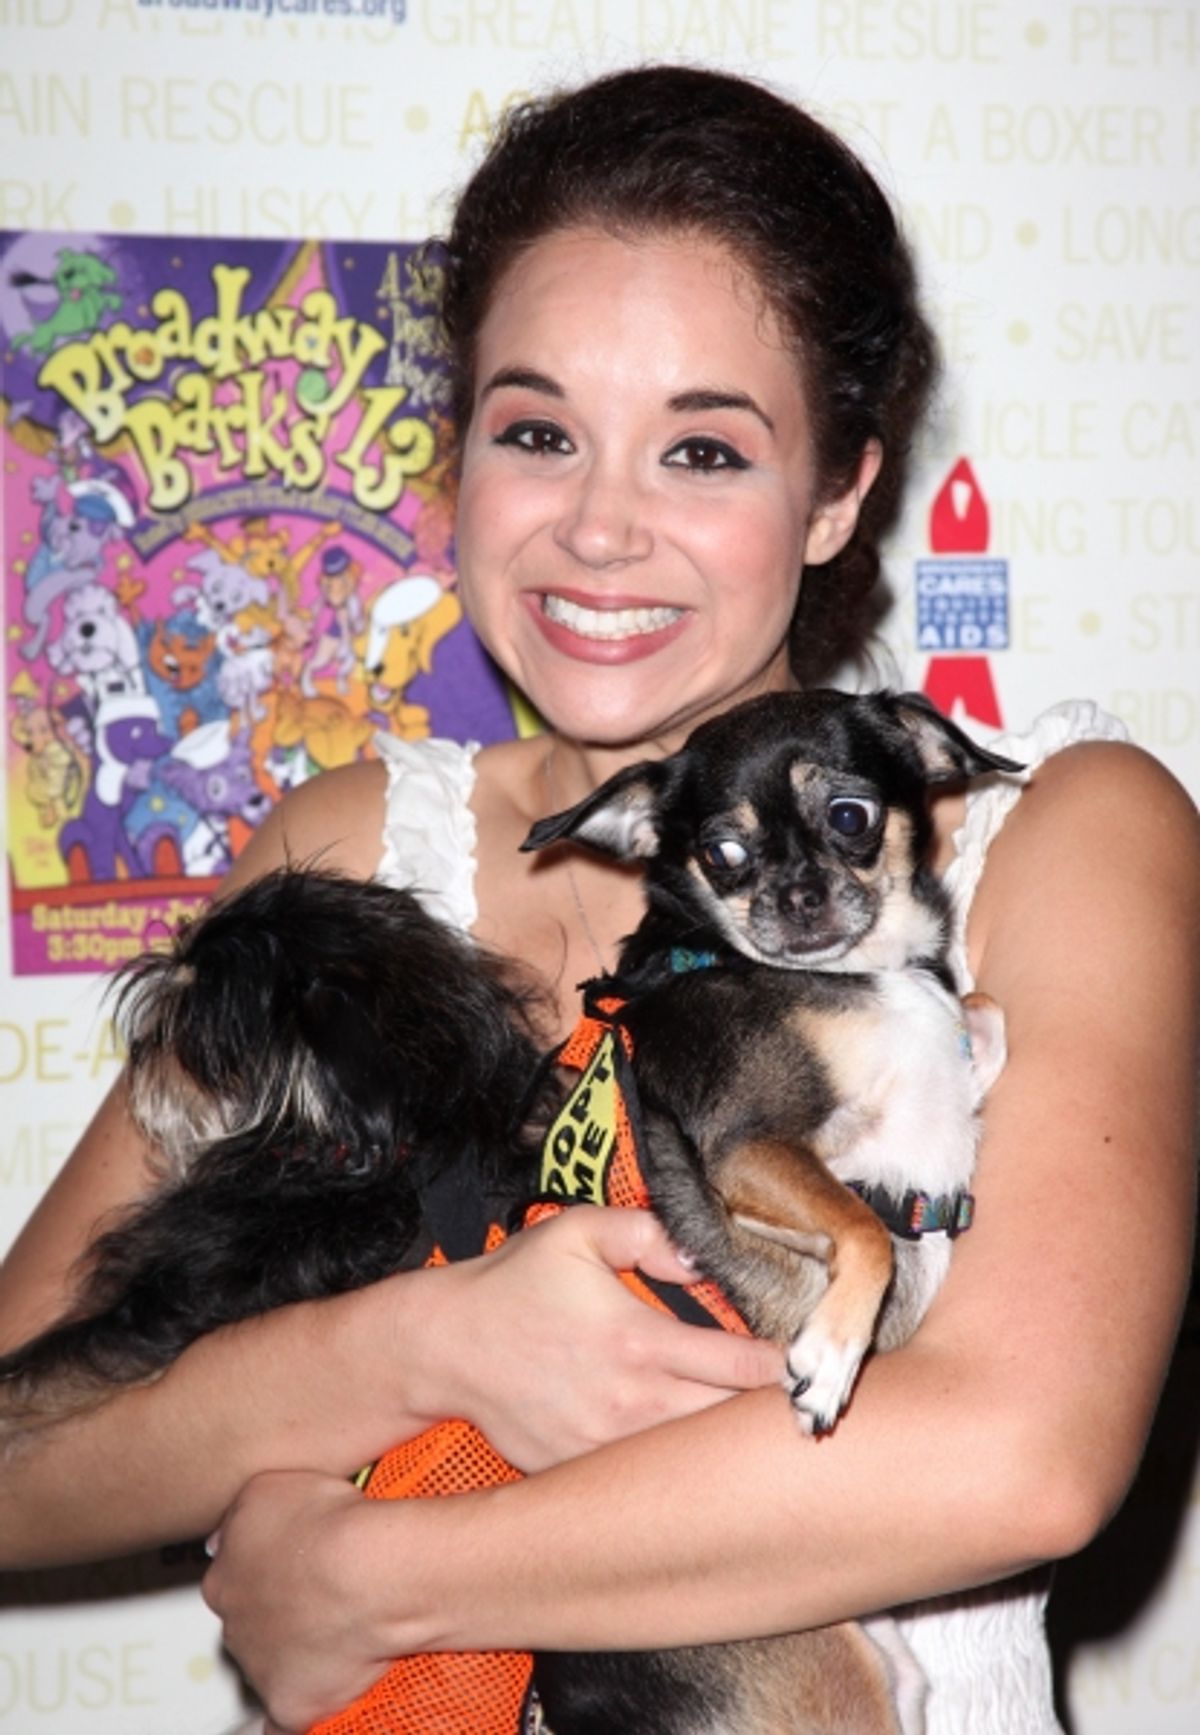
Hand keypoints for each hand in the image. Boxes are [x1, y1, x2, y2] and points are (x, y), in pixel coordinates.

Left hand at [203, 1470, 389, 1732]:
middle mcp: (234, 1622)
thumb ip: (242, 1512)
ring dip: (295, 1653)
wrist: (364, 1572)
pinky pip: (285, 1721)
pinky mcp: (289, 1705)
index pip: (231, 1578)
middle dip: (277, 1612)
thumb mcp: (269, 1486)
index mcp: (225, 1574)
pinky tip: (317, 1697)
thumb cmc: (328, 1523)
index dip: (264, 1570)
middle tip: (318, 1595)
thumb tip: (227, 1531)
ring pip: (269, 1665)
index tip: (289, 1565)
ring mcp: (259, 1667)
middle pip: (249, 1621)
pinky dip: (299, 1712)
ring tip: (337, 1632)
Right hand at [414, 1206, 783, 1471]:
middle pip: (728, 1427)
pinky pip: (641, 1480)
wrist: (445, 1346)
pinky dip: (669, 1469)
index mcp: (639, 1342)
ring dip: (721, 1448)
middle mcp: (628, 1404)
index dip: (784, 1368)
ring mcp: (604, 1449)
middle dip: (765, 1417)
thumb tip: (706, 1255)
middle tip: (800, 1403)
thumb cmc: (516, 1283)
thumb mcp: (578, 1232)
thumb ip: (650, 1233)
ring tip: (754, 1434)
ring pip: (690, 1463)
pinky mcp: (580, 1473)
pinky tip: (687, 1455)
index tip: (811, 1362)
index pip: (741, 1367)